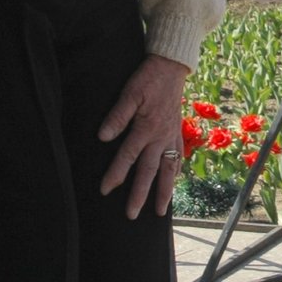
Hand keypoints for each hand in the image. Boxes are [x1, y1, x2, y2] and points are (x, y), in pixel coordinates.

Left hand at [98, 53, 189, 219]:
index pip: (128, 156)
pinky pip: (178, 157)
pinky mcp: (177, 131)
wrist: (172, 67)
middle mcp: (160, 136)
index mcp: (146, 128)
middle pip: (149, 171)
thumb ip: (117, 116)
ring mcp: (171, 135)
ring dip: (163, 191)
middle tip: (131, 215)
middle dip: (140, 194)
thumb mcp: (130, 92)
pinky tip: (173, 182)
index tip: (105, 190)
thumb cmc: (148, 79)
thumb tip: (103, 136)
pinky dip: (175, 172)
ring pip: (168, 169)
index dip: (115, 174)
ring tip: (159, 211)